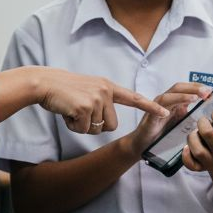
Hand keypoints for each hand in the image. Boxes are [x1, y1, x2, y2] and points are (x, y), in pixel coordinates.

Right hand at [35, 67, 167, 133]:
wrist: (45, 83)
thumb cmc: (64, 90)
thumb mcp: (88, 90)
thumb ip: (101, 101)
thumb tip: (106, 123)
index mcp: (108, 86)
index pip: (134, 98)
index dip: (151, 107)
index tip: (166, 112)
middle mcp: (105, 91)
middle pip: (111, 125)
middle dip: (95, 125)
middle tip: (79, 112)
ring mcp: (96, 99)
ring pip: (96, 129)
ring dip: (82, 125)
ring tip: (72, 109)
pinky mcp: (84, 108)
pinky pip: (83, 129)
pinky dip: (73, 126)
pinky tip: (66, 112)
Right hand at [127, 82, 210, 154]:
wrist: (144, 144)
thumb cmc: (161, 133)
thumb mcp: (179, 123)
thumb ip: (188, 115)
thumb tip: (203, 110)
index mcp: (173, 101)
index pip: (186, 88)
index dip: (198, 87)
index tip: (211, 90)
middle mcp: (164, 101)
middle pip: (178, 88)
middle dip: (193, 88)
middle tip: (206, 92)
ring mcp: (156, 108)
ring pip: (168, 96)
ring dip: (181, 96)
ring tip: (194, 98)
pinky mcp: (149, 118)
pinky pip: (154, 111)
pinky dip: (160, 110)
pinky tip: (168, 113)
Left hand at [181, 107, 212, 172]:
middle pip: (208, 134)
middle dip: (202, 123)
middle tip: (203, 122)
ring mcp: (211, 162)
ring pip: (197, 149)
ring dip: (192, 137)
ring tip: (195, 133)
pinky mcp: (201, 168)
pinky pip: (190, 164)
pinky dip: (186, 155)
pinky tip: (187, 147)